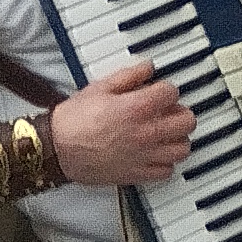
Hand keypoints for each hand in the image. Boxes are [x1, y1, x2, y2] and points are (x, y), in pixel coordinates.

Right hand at [50, 61, 194, 185]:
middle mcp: (146, 133)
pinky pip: (167, 171)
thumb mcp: (99, 88)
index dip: (165, 89)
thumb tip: (147, 68)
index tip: (158, 92)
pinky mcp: (137, 174)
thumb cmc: (72, 121)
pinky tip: (154, 155)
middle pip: (187, 121)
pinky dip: (165, 163)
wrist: (54, 149)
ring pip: (182, 148)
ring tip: (164, 134)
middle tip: (167, 112)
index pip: (172, 92)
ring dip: (177, 139)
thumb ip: (128, 76)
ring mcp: (144, 155)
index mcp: (137, 108)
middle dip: (179, 113)